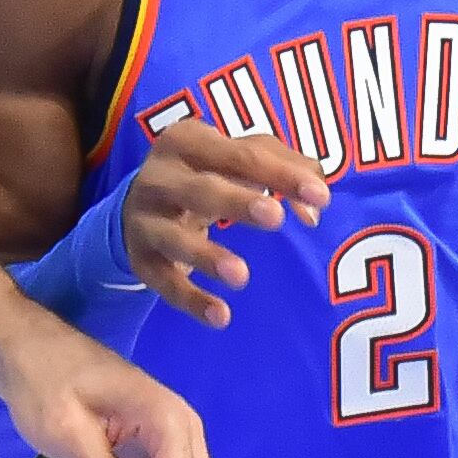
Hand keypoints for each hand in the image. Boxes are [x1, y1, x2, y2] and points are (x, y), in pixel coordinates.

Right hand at [122, 123, 325, 325]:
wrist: (137, 206)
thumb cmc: (206, 174)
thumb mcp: (239, 159)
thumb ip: (285, 171)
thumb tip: (314, 209)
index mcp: (188, 140)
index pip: (241, 154)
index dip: (281, 174)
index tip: (321, 196)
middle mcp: (160, 176)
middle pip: (201, 190)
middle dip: (237, 203)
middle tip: (275, 218)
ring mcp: (144, 218)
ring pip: (174, 238)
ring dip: (206, 256)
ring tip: (241, 275)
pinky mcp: (139, 258)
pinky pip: (164, 281)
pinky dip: (190, 300)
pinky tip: (220, 316)